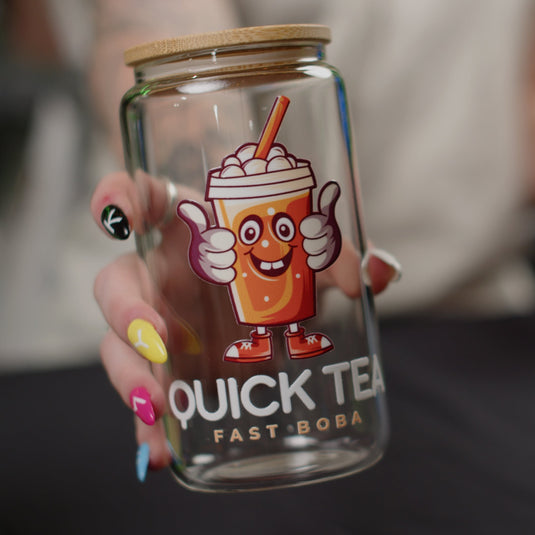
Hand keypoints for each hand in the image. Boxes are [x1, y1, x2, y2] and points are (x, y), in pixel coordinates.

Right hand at [91, 171, 400, 478]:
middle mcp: (162, 275)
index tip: (116, 219)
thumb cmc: (279, 263)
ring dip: (130, 380)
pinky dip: (149, 426)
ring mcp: (159, 325)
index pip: (141, 196)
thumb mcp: (307, 255)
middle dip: (127, 313)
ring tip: (155, 412)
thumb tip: (381, 271)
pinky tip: (160, 453)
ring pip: (121, 348)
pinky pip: (148, 395)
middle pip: (116, 285)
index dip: (118, 198)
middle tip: (156, 343)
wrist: (267, 298)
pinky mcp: (171, 370)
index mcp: (188, 229)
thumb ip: (340, 257)